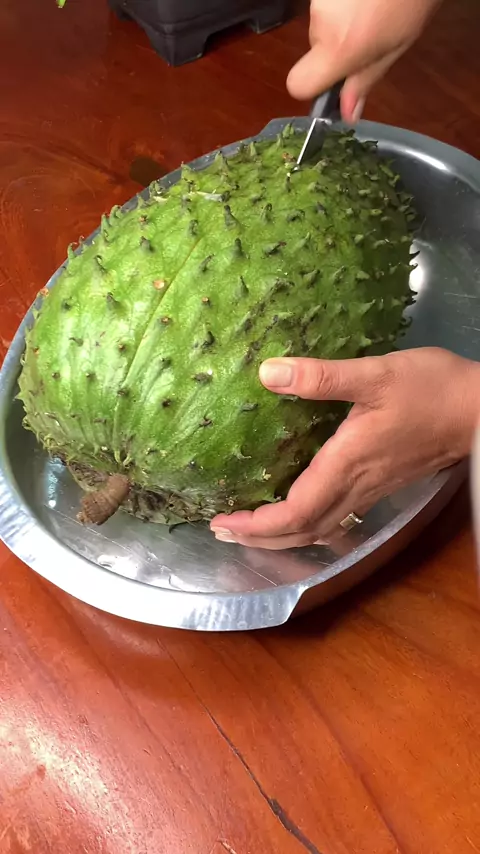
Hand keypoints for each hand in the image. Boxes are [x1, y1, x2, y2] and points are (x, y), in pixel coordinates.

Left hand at [210, 347, 479, 550]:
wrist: (479, 410)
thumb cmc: (431, 389)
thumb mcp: (375, 374)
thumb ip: (321, 376)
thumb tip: (267, 373)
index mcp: (346, 464)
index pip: (294, 512)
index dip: (257, 525)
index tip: (223, 520)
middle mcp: (355, 486)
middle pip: (301, 530)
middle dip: (259, 537)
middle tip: (222, 529)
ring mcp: (370, 489)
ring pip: (319, 528)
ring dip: (280, 534)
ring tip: (249, 527)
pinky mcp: (380, 484)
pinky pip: (335, 517)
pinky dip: (306, 523)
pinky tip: (296, 511)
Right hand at [287, 0, 442, 122]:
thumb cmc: (411, 3)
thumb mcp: (395, 47)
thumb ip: (364, 79)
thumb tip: (346, 113)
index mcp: (337, 48)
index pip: (298, 84)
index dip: (313, 87)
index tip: (335, 80)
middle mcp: (320, 23)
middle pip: (314, 50)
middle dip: (336, 48)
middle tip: (368, 35)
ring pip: (322, 25)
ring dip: (341, 24)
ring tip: (372, 8)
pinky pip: (327, 5)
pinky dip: (343, 4)